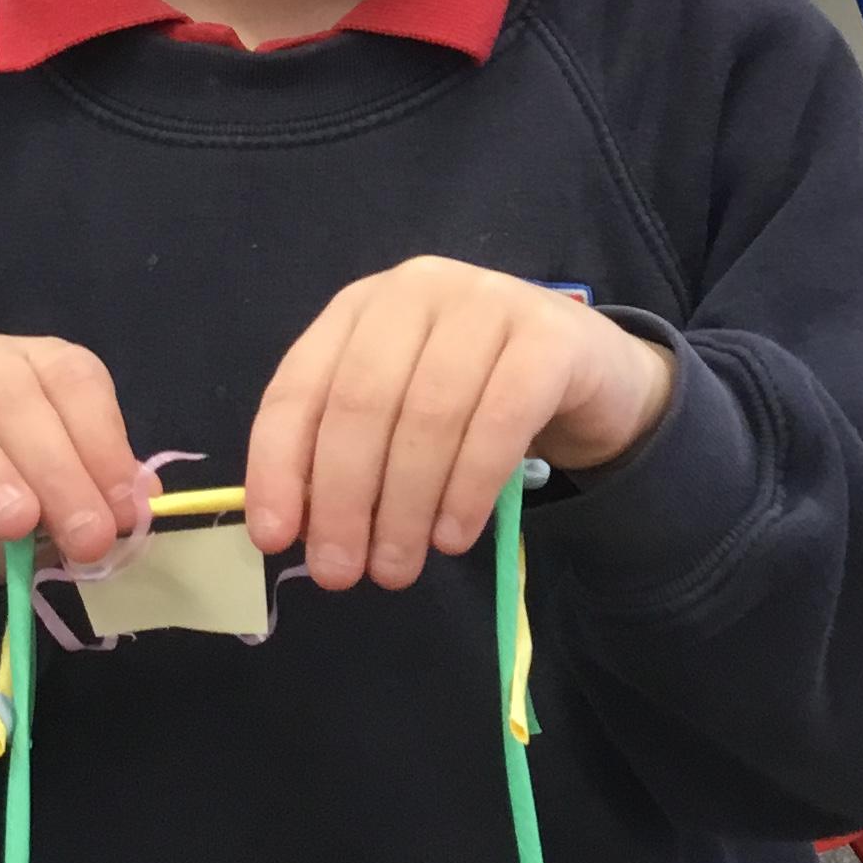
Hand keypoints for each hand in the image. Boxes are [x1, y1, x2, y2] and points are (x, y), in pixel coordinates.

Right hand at [0, 335, 144, 599]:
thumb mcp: (57, 513)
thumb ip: (96, 500)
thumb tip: (143, 504)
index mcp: (34, 369)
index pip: (76, 382)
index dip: (105, 444)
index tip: (126, 510)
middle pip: (17, 396)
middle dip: (61, 469)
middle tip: (87, 538)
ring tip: (15, 522)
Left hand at [245, 259, 675, 593]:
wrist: (587, 372)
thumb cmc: (472, 398)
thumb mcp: (399, 416)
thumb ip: (346, 454)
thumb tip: (293, 530)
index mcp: (363, 306)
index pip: (300, 384)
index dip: (278, 464)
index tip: (274, 537)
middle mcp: (418, 289)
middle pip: (362, 401)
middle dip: (344, 498)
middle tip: (341, 573)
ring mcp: (488, 303)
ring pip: (429, 415)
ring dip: (405, 507)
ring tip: (397, 568)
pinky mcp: (549, 337)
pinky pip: (499, 421)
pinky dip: (468, 489)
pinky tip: (453, 536)